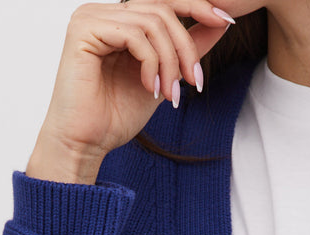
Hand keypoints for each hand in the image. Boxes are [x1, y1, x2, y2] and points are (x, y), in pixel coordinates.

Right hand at [30, 0, 233, 166]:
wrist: (84, 145)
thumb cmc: (114, 118)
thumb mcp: (163, 78)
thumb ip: (185, 49)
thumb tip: (220, 22)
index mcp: (118, 20)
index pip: (163, 0)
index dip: (197, 6)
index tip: (226, 21)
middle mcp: (103, 12)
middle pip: (162, 8)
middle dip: (185, 46)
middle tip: (193, 80)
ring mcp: (91, 17)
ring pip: (152, 21)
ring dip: (170, 61)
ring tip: (169, 94)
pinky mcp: (83, 30)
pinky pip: (135, 34)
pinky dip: (151, 63)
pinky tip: (150, 88)